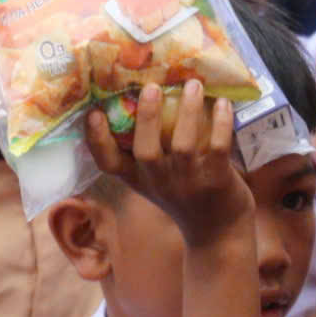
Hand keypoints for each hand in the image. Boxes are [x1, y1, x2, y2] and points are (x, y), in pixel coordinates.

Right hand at [84, 82, 253, 247]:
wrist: (219, 233)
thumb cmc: (184, 193)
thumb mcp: (157, 178)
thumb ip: (150, 146)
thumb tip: (146, 89)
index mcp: (138, 178)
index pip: (108, 163)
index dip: (97, 139)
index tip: (93, 112)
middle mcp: (158, 182)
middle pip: (146, 151)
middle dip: (148, 117)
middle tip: (152, 86)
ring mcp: (188, 184)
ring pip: (183, 146)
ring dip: (187, 112)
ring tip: (194, 84)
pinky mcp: (217, 182)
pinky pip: (218, 149)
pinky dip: (221, 124)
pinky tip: (222, 104)